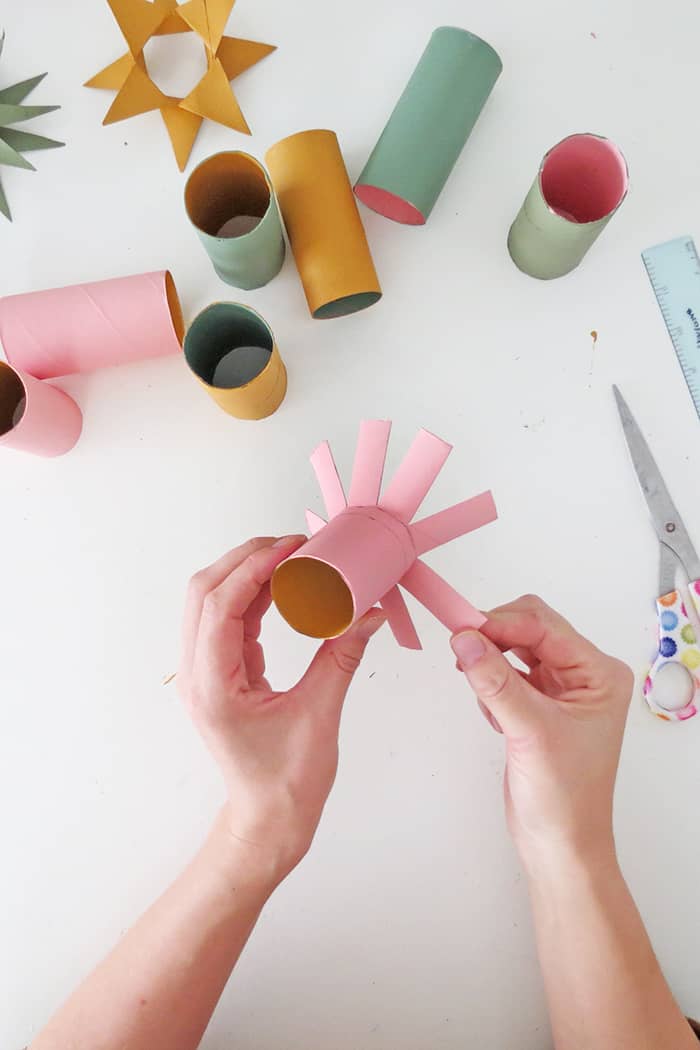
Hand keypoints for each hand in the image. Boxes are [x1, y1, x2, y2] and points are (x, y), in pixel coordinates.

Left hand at [178, 536, 385, 887]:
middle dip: (246, 559)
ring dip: (247, 574)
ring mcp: (204, 674)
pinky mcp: (219, 675)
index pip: (221, 606)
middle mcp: (198, 675)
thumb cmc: (287, 784)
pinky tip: (284, 589)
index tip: (292, 547)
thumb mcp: (320, 716)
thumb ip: (341, 657)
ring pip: (211, 602)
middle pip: (205, 593)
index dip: (255, 567)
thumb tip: (368, 611)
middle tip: (293, 545)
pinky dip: (252, 597)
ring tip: (292, 559)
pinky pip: (227, 621)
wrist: (267, 821)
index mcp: (214, 686)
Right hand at [451, 596, 633, 872]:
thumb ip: (495, 683)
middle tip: (460, 648)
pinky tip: (493, 715)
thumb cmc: (563, 796)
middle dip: (495, 636)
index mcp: (598, 674)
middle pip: (530, 629)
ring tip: (479, 690)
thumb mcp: (530, 732)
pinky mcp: (537, 705)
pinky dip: (490, 683)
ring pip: (515, 649)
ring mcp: (560, 690)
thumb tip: (464, 639)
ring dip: (490, 660)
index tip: (461, 630)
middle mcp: (583, 675)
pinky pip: (506, 674)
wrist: (560, 845)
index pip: (545, 627)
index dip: (502, 623)